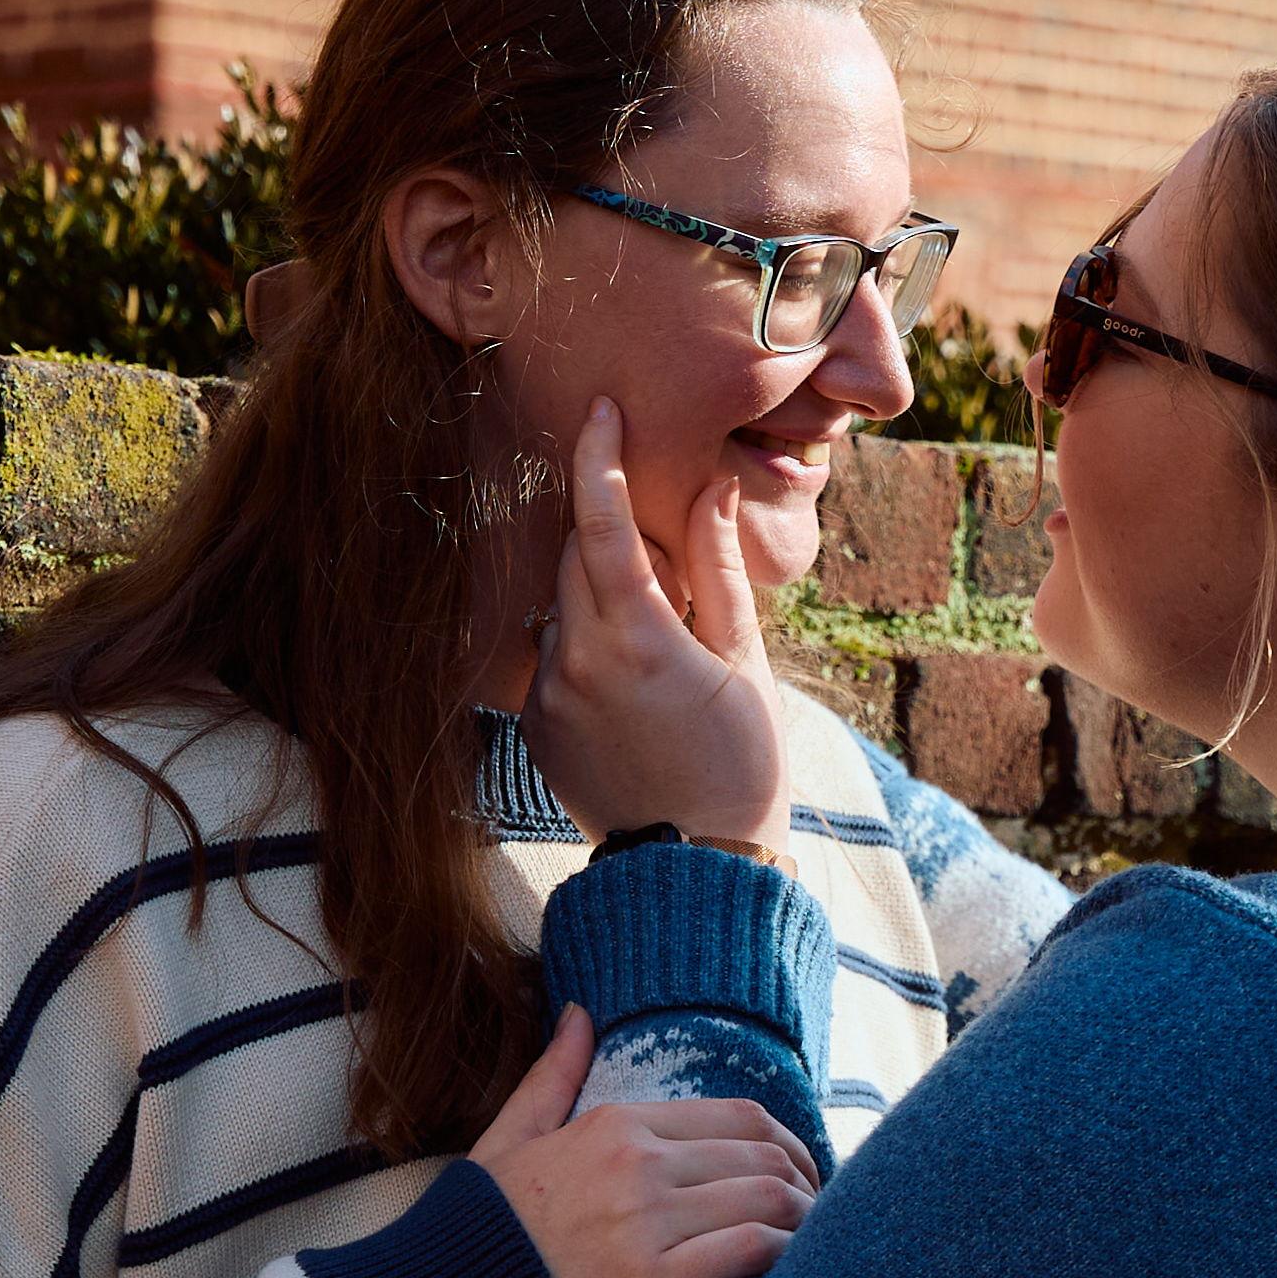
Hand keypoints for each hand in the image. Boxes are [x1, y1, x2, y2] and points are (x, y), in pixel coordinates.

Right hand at [469, 1006, 815, 1277]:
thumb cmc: (477, 1231)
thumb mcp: (507, 1140)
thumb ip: (552, 1077)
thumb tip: (581, 1013)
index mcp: (613, 1125)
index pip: (735, 1116)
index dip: (785, 1143)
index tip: (798, 1171)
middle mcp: (637, 1164)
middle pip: (761, 1154)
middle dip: (806, 1182)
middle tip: (820, 1211)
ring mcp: (646, 1223)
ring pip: (765, 1197)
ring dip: (804, 1219)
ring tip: (814, 1242)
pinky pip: (748, 1252)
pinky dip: (784, 1256)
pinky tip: (790, 1272)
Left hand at [525, 396, 795, 847]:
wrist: (697, 868)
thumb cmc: (740, 762)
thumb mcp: (743, 659)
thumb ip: (717, 568)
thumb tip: (712, 488)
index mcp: (636, 638)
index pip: (603, 524)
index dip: (599, 459)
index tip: (601, 409)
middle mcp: (575, 660)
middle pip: (578, 557)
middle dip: (615, 538)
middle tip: (674, 567)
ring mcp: (546, 696)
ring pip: (562, 605)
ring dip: (603, 596)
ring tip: (662, 646)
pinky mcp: (533, 725)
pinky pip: (554, 657)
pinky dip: (589, 648)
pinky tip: (636, 695)